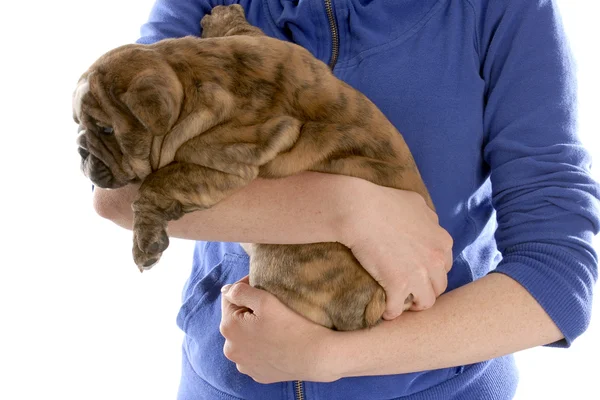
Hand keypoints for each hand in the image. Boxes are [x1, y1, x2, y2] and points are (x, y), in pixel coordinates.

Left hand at [219, 276, 338, 383]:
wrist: (316, 356)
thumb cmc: (291, 325)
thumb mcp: (265, 300)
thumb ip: (240, 291)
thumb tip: (226, 291)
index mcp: (229, 328)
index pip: (229, 298)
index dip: (246, 289)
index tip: (263, 288)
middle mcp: (231, 349)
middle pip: (235, 320)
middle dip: (248, 310)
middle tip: (271, 307)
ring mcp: (243, 364)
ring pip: (244, 338)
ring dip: (253, 329)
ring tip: (274, 325)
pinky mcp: (257, 374)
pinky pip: (254, 354)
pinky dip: (261, 346)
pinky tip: (276, 342)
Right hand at [340, 183, 452, 319]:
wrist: (359, 210)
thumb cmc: (383, 202)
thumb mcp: (415, 203)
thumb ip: (428, 218)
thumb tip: (430, 224)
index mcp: (442, 241)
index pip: (445, 266)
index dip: (430, 270)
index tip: (417, 272)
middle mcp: (436, 259)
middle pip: (438, 286)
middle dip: (425, 288)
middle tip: (408, 289)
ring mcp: (419, 274)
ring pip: (425, 302)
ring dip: (412, 303)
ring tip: (398, 303)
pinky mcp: (399, 285)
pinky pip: (397, 309)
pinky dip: (390, 312)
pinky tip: (383, 310)